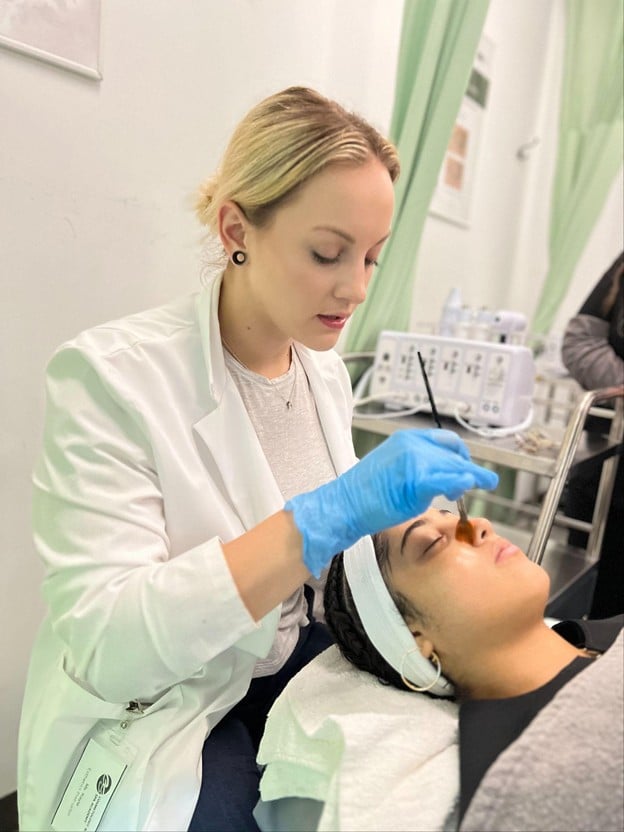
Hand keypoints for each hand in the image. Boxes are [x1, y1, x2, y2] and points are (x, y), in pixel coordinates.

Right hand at [285, 429, 498, 575]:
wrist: (345, 504)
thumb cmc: (366, 492)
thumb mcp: (394, 465)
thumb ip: (419, 464)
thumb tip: (444, 475)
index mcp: (407, 438)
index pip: (445, 440)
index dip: (460, 454)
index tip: (466, 466)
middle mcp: (413, 444)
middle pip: (454, 453)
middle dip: (469, 468)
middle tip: (478, 482)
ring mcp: (416, 460)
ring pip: (456, 466)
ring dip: (472, 477)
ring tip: (477, 487)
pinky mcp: (417, 480)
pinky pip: (449, 479)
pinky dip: (465, 480)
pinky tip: (473, 483)